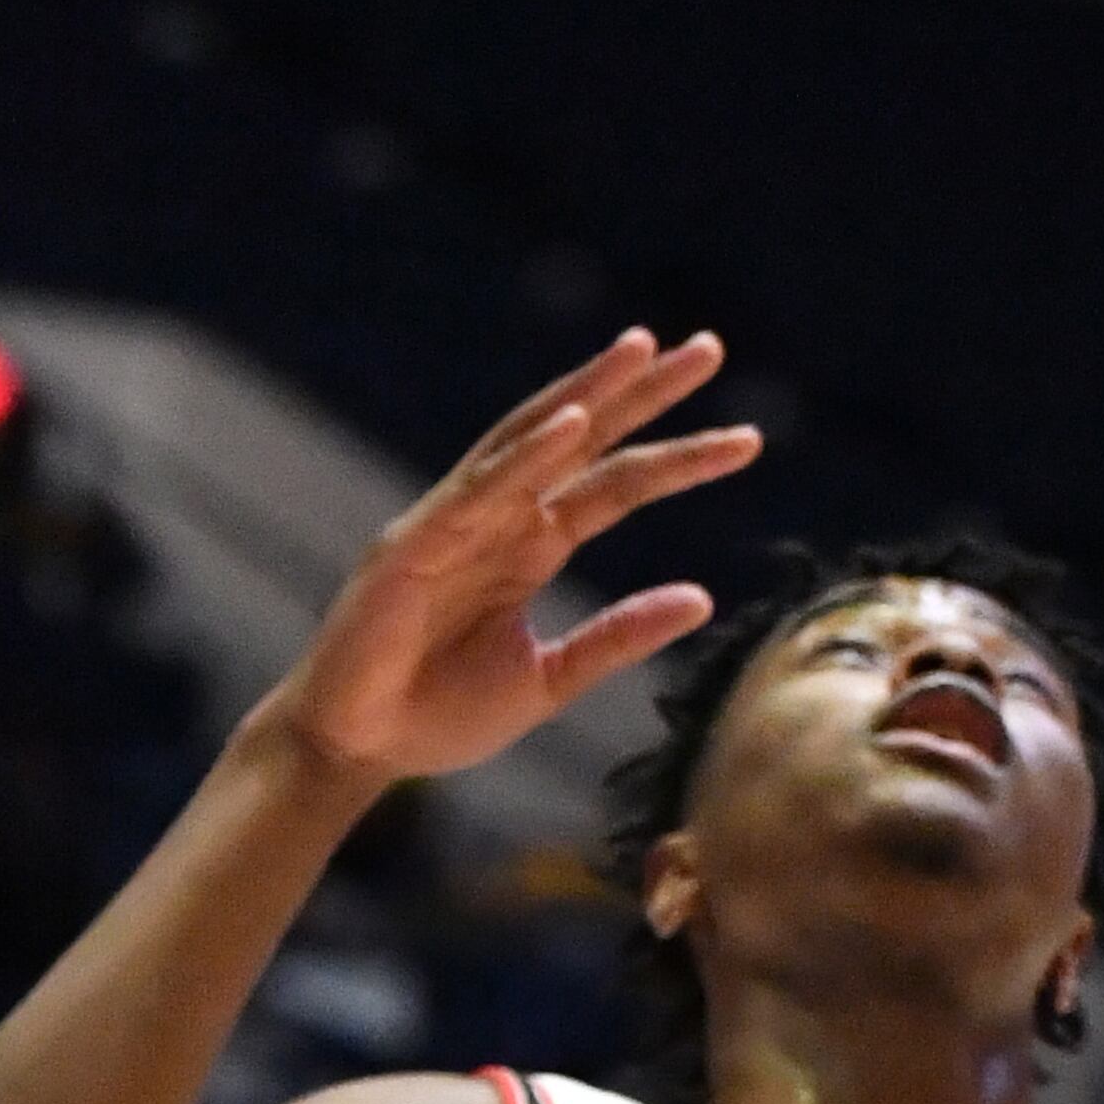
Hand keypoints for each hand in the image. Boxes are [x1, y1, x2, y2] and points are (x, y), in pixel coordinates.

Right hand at [259, 333, 756, 790]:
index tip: (750, 439)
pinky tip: (573, 423)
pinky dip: (526, 454)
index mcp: (533, 544)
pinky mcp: (414, 541)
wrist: (353, 754)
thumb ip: (619, 637)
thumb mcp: (551, 680)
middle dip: (643, 392)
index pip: (619, 484)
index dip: (680, 458)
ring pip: (532, 439)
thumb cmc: (440, 717)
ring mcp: (456, 520)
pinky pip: (479, 487)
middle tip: (710, 349)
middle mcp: (501, 517)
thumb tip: (705, 599)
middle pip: (585, 438)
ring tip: (644, 349)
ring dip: (588, 392)